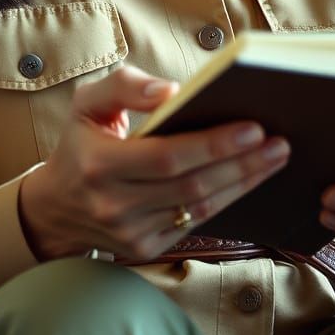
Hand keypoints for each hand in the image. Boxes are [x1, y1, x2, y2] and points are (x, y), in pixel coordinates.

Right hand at [18, 65, 289, 260]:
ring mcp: (132, 232)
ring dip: (243, 183)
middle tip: (278, 142)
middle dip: (242, 164)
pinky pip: (196, 224)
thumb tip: (171, 91)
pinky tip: (248, 179)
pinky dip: (226, 200)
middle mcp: (115, 204)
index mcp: (100, 164)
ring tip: (275, 157)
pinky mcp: (146, 248)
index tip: (252, 127)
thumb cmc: (80, 143)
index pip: (167, 157)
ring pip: (200, 208)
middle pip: (192, 186)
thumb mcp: (88, 102)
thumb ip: (126, 86)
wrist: (55, 207)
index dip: (213, 145)